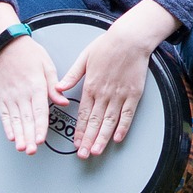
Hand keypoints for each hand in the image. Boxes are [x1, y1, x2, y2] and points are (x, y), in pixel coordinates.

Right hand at [0, 37, 68, 154]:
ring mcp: (10, 96)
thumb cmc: (30, 54)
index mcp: (36, 86)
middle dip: (29, 136)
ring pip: (15, 120)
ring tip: (22, 148)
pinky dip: (7, 127)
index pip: (39, 111)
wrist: (7, 46)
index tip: (41, 139)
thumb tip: (63, 101)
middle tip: (32, 150)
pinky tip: (11, 137)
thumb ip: (54, 87)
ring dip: (19, 135)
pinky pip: (4, 115)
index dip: (40, 126)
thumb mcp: (48, 66)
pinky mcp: (1, 97)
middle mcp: (22, 93)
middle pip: (26, 119)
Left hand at [56, 0, 177, 158]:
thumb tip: (59, 88)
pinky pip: (128, 114)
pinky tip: (118, 137)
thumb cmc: (108, 44)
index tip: (76, 143)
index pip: (82, 114)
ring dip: (102, 138)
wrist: (130, 38)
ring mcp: (120, 94)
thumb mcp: (84, 57)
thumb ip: (72, 75)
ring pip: (109, 121)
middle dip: (88, 140)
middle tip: (84, 154)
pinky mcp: (134, 93)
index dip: (79, 131)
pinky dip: (123, 127)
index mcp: (90, 85)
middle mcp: (104, 93)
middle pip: (94, 122)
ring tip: (97, 151)